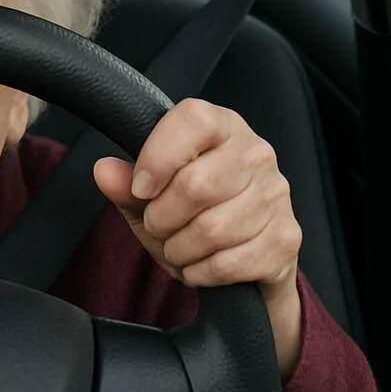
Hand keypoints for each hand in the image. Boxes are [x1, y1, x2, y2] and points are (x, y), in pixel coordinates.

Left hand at [93, 98, 302, 378]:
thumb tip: (104, 171)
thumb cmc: (189, 210)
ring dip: (180, 249)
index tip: (140, 188)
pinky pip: (231, 262)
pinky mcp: (287, 238)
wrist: (243, 253)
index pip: (193, 120)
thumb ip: (125, 181)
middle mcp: (255, 152)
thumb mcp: (148, 193)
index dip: (158, 156)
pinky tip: (197, 266)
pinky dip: (201, 271)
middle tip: (156, 225)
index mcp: (221, 124)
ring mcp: (276, 195)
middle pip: (197, 184)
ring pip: (213, 229)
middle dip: (162, 217)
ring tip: (175, 247)